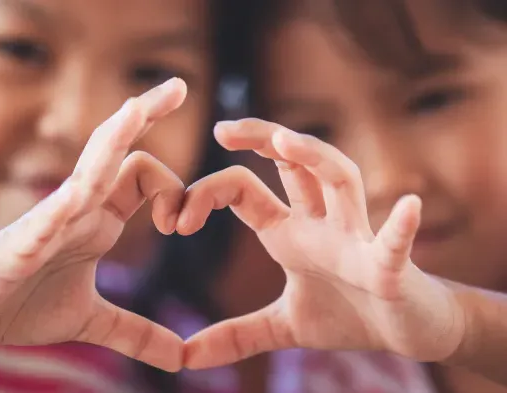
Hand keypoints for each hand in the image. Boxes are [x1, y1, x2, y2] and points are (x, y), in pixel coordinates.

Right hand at [0, 78, 187, 371]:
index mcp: (97, 219)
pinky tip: (80, 197)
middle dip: (145, 115)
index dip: (174, 193)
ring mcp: (48, 222)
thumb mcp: (91, 321)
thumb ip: (136, 333)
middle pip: (115, 151)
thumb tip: (180, 358)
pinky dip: (63, 209)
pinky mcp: (19, 246)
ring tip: (137, 108)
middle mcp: (76, 209)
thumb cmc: (20, 305)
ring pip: (84, 170)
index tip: (183, 226)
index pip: (141, 177)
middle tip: (179, 84)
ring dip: (111, 140)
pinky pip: (44, 220)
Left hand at [179, 118, 465, 368]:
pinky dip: (402, 227)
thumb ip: (237, 335)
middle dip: (261, 139)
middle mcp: (321, 223)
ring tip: (285, 140)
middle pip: (292, 164)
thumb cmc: (349, 314)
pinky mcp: (391, 268)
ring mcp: (357, 239)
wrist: (405, 331)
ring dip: (316, 158)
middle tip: (222, 128)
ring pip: (340, 181)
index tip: (176, 221)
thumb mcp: (283, 326)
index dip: (208, 195)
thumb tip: (187, 357)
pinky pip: (396, 243)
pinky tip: (408, 207)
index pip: (244, 191)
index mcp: (290, 231)